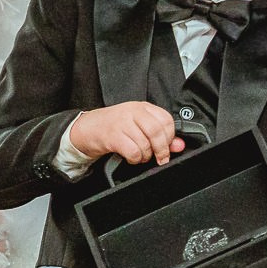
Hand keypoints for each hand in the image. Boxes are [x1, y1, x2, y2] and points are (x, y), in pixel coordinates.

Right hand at [68, 102, 183, 165]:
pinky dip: (135, 159)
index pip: (166, 119)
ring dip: (146, 156)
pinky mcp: (113, 136)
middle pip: (157, 131)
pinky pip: (133, 152)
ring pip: (145, 144)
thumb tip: (179, 145)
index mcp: (142, 107)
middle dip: (162, 150)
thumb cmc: (115, 127)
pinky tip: (131, 157)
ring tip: (140, 156)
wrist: (87, 128)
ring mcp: (122, 123)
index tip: (168, 146)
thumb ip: (160, 135)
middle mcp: (133, 112)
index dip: (170, 136)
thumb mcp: (139, 126)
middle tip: (161, 158)